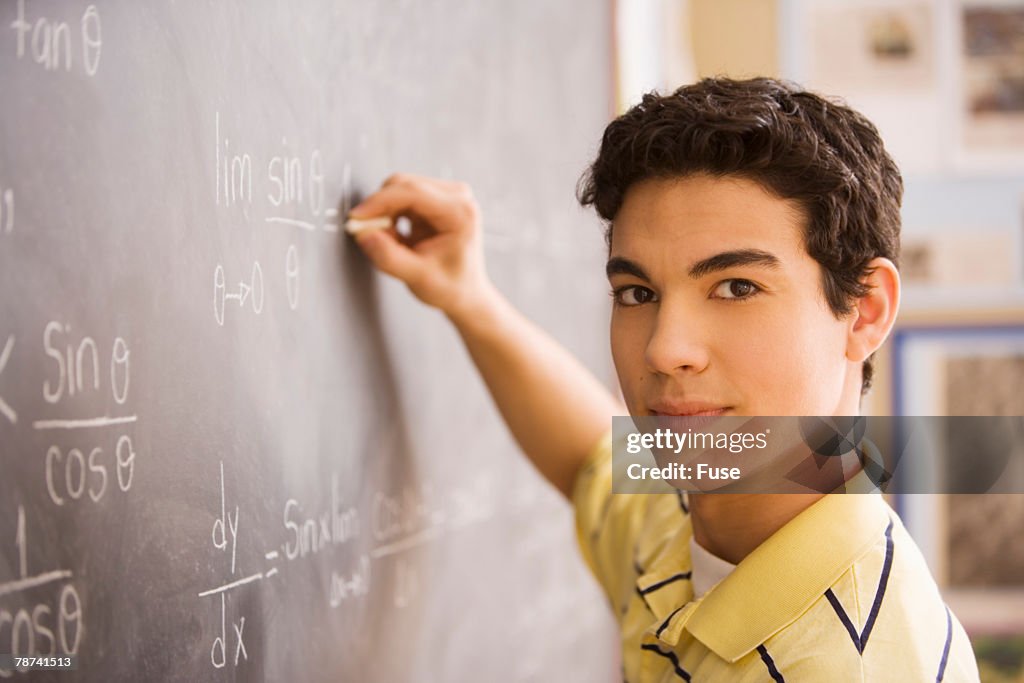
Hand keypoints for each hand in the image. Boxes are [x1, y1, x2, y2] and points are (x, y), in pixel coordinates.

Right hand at [350, 173, 494, 320]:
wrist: (465, 292)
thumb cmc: (451, 287)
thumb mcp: (419, 278)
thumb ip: (389, 258)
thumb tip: (364, 234)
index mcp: (460, 212)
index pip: (413, 192)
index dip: (380, 201)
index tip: (357, 217)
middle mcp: (457, 197)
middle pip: (403, 185)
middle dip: (380, 208)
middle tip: (369, 235)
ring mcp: (446, 195)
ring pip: (398, 189)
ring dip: (385, 214)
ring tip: (394, 243)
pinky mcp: (435, 199)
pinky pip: (400, 197)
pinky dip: (391, 215)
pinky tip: (399, 237)